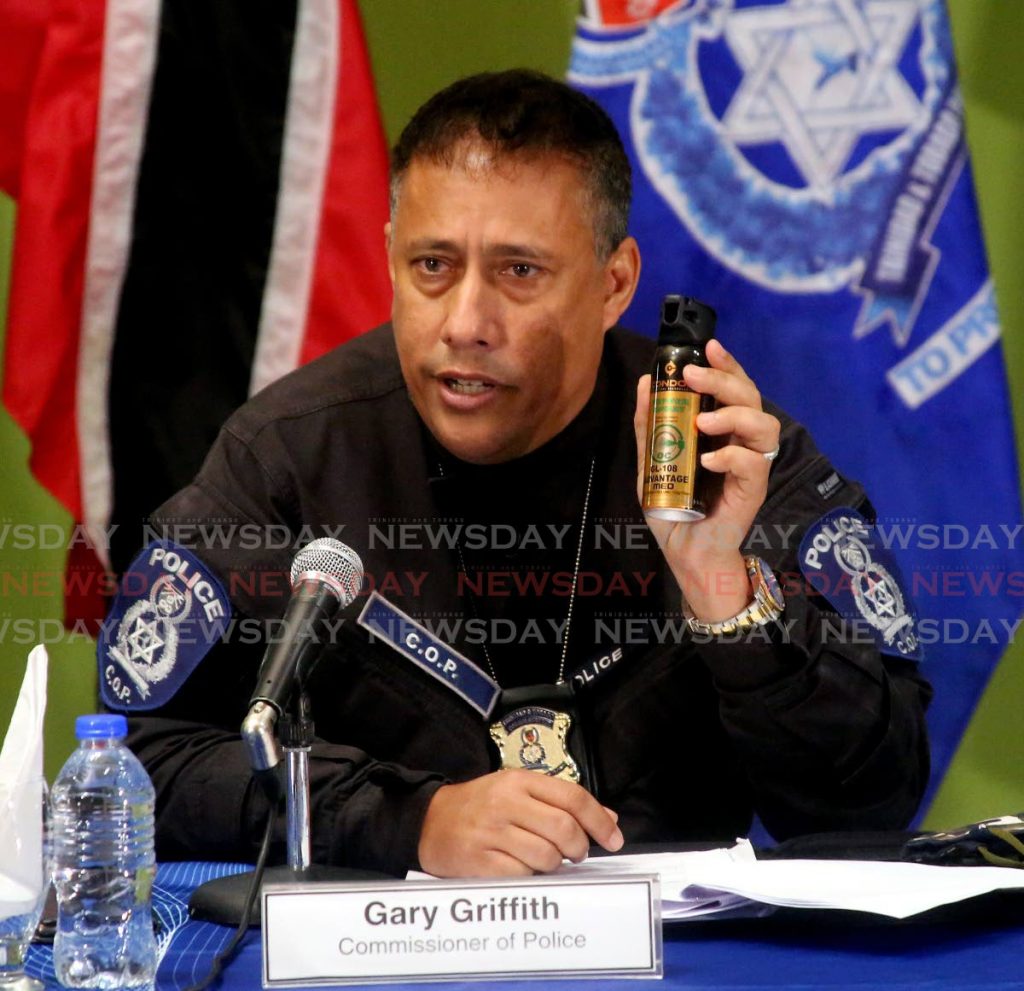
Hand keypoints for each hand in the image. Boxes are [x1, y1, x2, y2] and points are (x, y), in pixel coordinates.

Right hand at [417, 770, 623, 876]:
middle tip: (576, 854)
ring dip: (554, 865)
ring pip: (546, 856)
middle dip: (579, 847)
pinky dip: (529, 878)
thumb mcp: (518, 791)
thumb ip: (561, 802)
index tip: (614, 839)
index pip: (573, 797)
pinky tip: (521, 870)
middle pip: (564, 828)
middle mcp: (506, 802)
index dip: (599, 821)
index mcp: (520, 781)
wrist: (427, 820)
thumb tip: (608, 818)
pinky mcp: (478, 861)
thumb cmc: (479, 806)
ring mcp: (491, 831)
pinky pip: (521, 876)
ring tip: (543, 861)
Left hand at [634, 339, 780, 620]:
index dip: (727, 364)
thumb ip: (649, 426)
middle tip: (693, 377)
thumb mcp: (651, 462)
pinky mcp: (753, 491)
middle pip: (750, 397)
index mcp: (722, 431)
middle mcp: (741, 443)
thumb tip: (645, 383)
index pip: (733, 388)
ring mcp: (751, 466)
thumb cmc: (673, 507)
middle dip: (724, 380)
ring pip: (765, 425)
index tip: (708, 347)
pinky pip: (755, 464)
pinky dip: (731, 456)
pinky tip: (708, 459)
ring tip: (703, 422)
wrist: (685, 552)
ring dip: (734, 416)